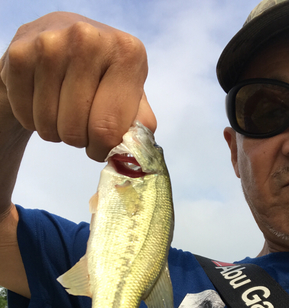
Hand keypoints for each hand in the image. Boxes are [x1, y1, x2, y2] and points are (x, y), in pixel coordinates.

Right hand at [0, 12, 155, 160]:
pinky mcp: (20, 55)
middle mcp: (89, 41)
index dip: (102, 150)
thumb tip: (135, 152)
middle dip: (79, 140)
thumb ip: (139, 122)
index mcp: (127, 53)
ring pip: (49, 127)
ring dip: (55, 132)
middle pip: (76, 132)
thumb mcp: (129, 92)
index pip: (109, 130)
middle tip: (81, 122)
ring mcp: (51, 45)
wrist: (56, 39)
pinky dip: (33, 120)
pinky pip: (27, 116)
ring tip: (62, 109)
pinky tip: (42, 99)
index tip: (100, 146)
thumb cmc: (99, 74)